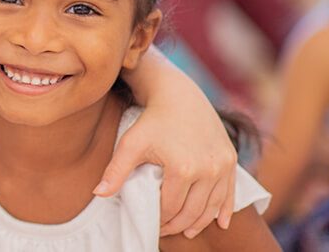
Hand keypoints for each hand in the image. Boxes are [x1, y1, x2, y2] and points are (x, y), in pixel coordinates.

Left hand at [94, 99, 237, 238]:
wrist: (178, 95)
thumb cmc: (150, 120)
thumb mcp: (130, 144)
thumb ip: (115, 171)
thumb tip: (98, 194)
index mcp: (183, 169)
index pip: (170, 207)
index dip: (159, 221)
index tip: (151, 226)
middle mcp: (207, 169)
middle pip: (192, 211)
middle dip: (178, 226)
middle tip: (165, 231)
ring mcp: (222, 165)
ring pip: (211, 206)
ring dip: (199, 222)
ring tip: (187, 231)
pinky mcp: (230, 159)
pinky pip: (229, 193)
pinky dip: (224, 210)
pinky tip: (220, 223)